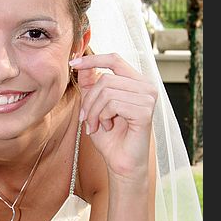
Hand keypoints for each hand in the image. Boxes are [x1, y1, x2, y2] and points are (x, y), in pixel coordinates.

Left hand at [70, 53, 157, 181]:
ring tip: (96, 125)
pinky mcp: (145, 111)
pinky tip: (107, 127)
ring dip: (94, 111)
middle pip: (105, 78)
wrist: (120, 162)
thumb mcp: (95, 105)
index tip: (72, 62)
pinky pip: (113, 104)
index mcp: (136, 82)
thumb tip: (80, 63)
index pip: (114, 59)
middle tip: (85, 118)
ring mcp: (148, 98)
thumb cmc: (110, 136)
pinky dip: (102, 117)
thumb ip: (90, 84)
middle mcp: (146, 87)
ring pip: (107, 91)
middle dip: (89, 100)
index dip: (92, 59)